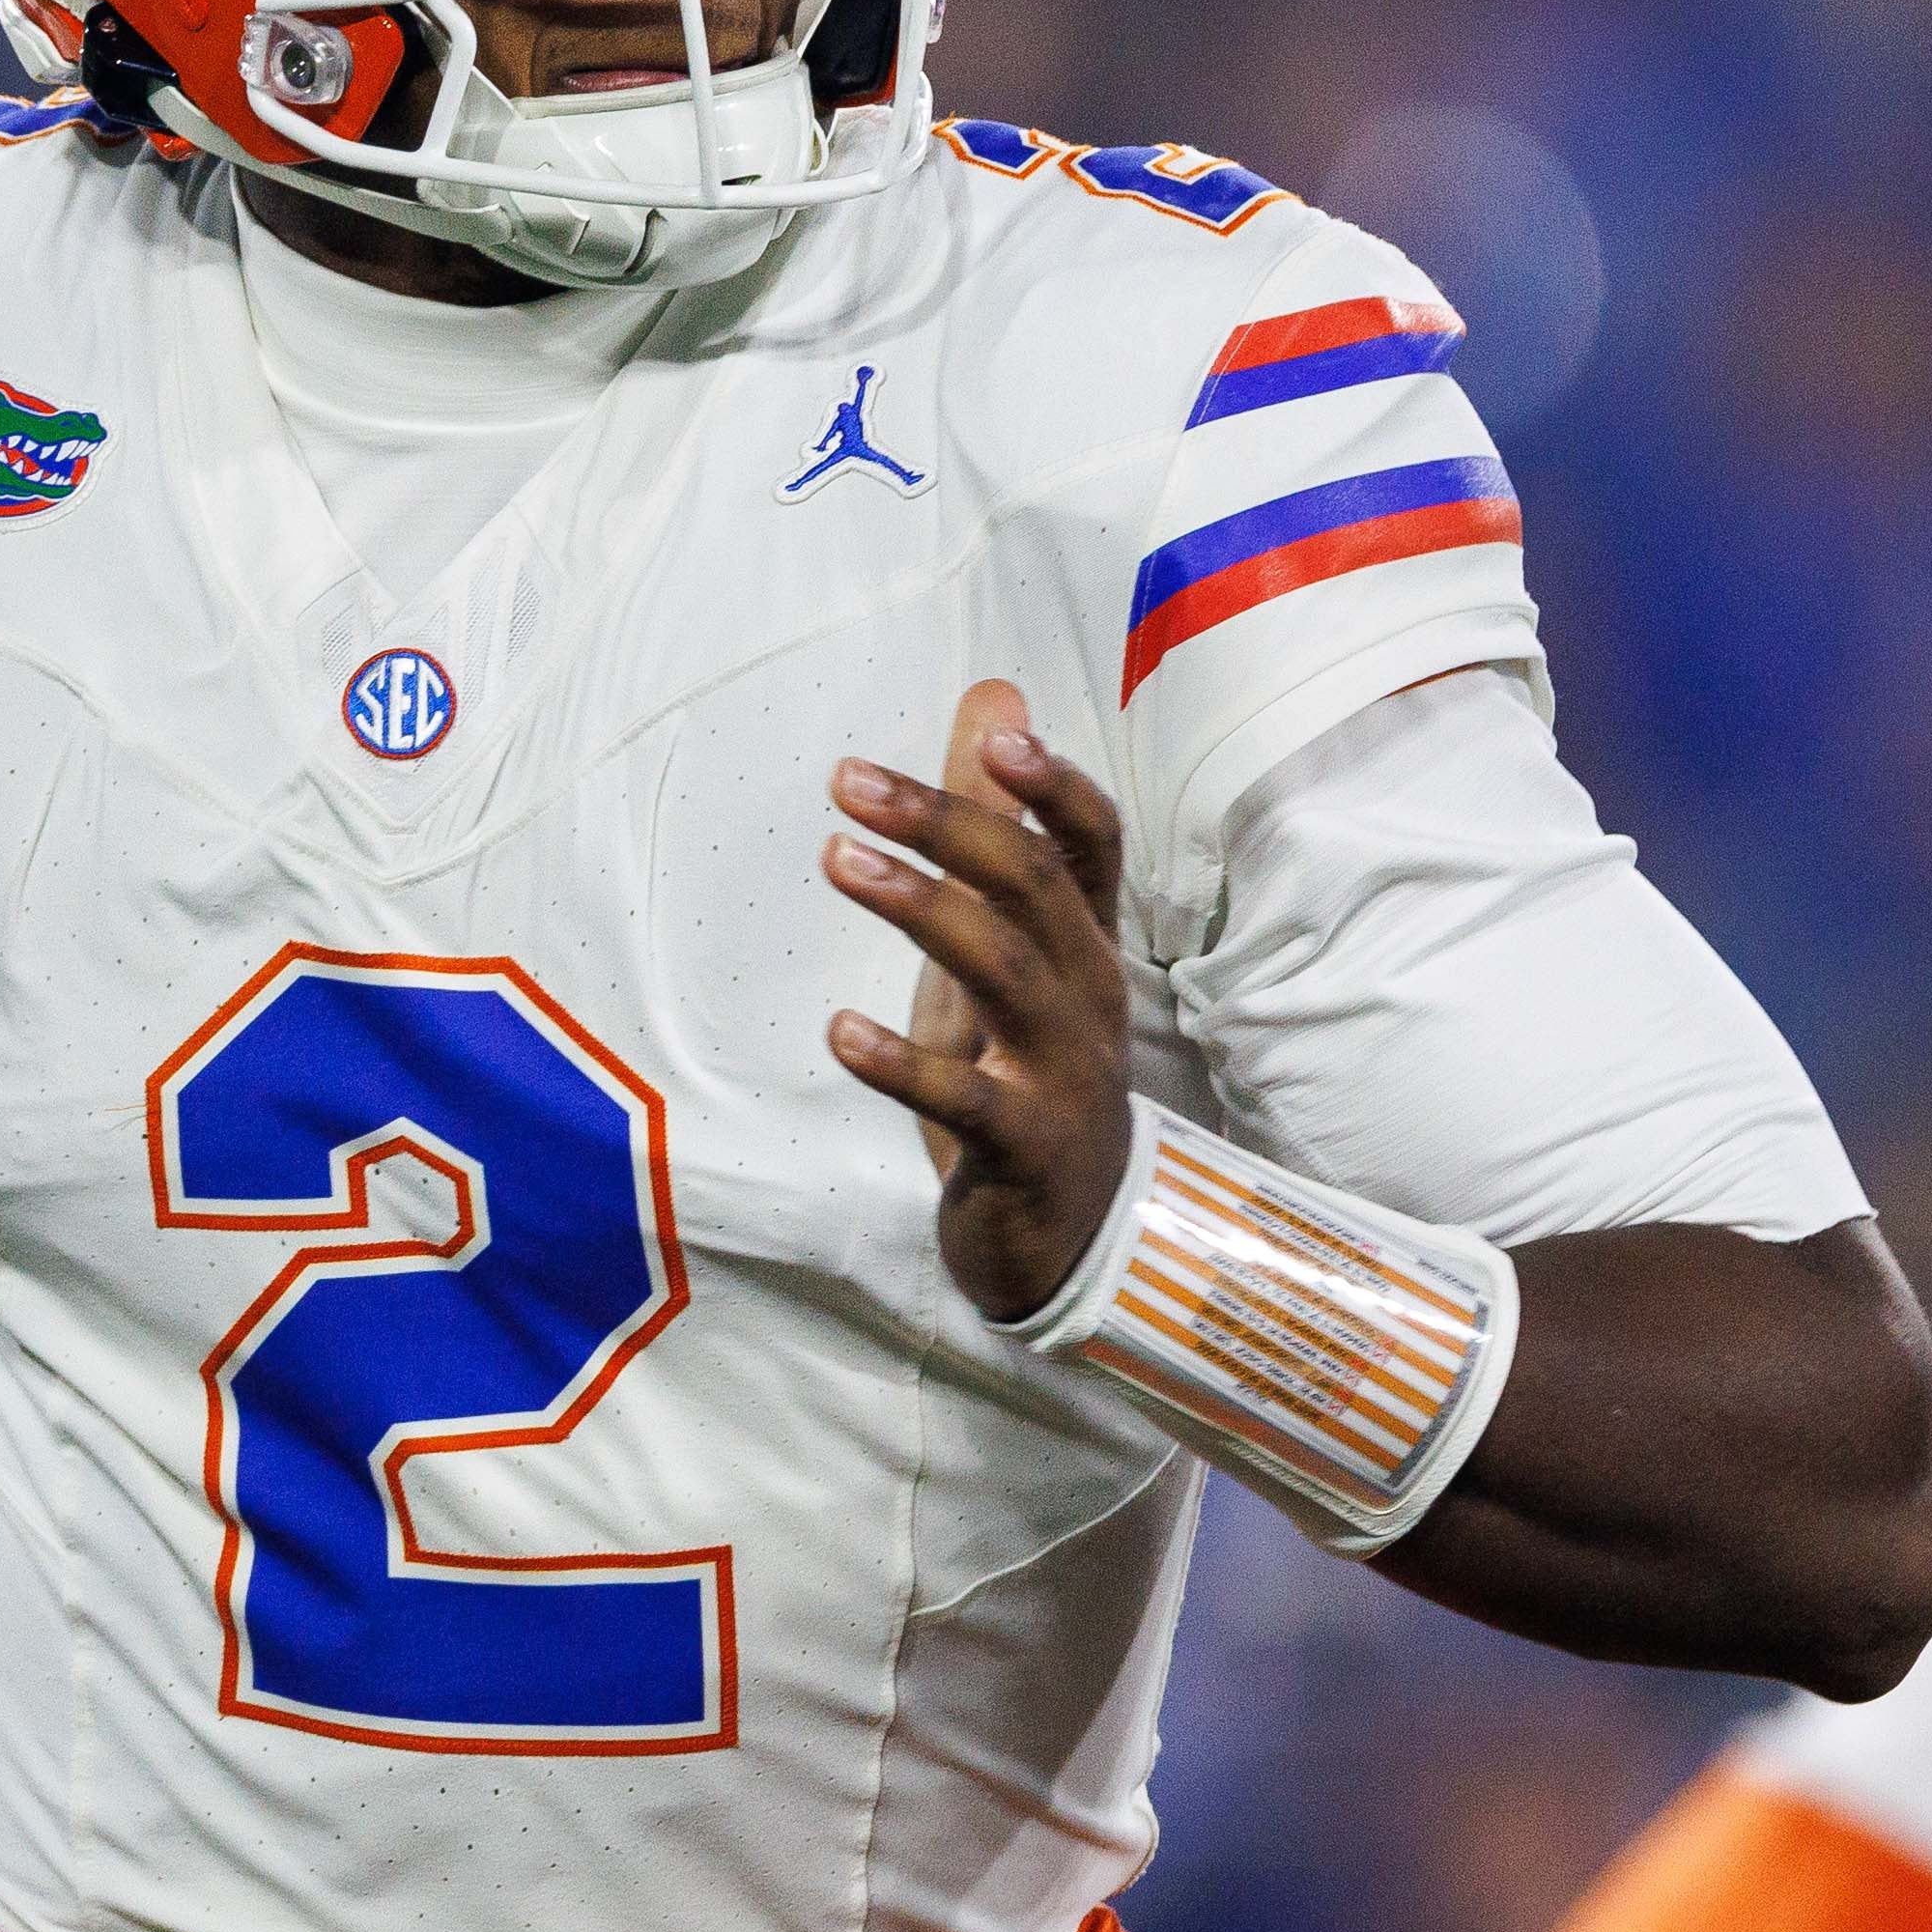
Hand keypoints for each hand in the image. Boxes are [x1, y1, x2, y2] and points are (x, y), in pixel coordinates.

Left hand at [823, 679, 1136, 1323]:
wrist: (1072, 1237)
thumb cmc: (1030, 1069)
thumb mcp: (1012, 945)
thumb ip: (998, 826)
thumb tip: (995, 695)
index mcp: (1086, 942)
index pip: (1091, 844)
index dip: (1053, 785)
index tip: (995, 733)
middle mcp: (1088, 994)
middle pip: (1033, 886)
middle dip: (948, 823)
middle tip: (850, 781)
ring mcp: (1064, 1072)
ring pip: (1005, 971)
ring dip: (923, 909)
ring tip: (840, 859)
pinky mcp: (1025, 1146)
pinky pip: (968, 1098)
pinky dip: (904, 1063)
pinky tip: (842, 1032)